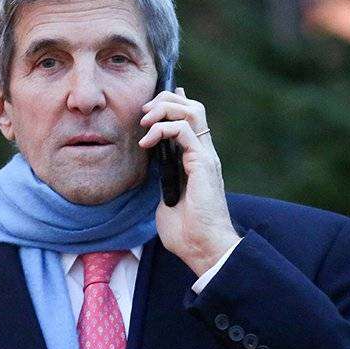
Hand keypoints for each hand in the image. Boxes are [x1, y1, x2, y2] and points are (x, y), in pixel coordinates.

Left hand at [138, 87, 240, 276]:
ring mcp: (205, 156)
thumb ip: (164, 180)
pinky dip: (163, 129)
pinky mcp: (202, 162)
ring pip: (192, 111)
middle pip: (193, 107)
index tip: (151, 106)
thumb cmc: (186, 231)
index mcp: (197, 160)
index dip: (174, 104)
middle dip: (166, 101)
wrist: (202, 247)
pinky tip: (148, 142)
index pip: (191, 119)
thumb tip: (154, 171)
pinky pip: (184, 130)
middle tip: (144, 113)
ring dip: (165, 109)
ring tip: (146, 122)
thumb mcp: (167, 198)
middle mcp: (204, 153)